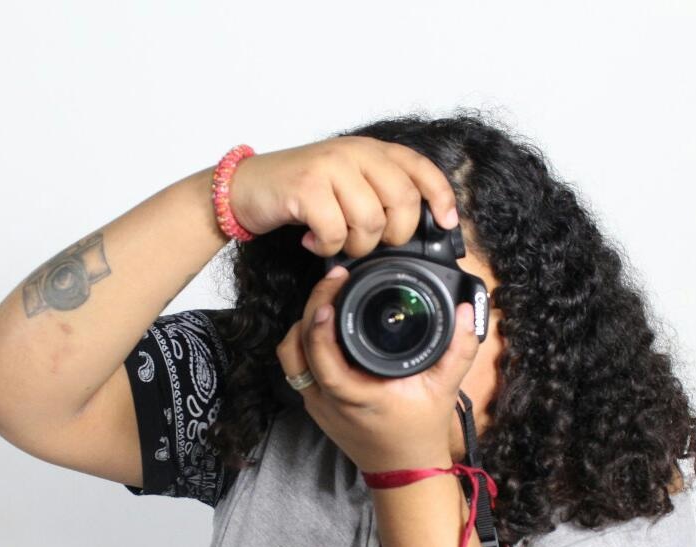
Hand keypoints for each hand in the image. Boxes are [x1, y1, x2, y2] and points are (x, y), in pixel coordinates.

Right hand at [228, 136, 459, 257]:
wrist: (247, 188)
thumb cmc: (299, 194)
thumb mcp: (345, 186)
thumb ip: (378, 196)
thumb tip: (414, 231)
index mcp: (370, 152)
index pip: (419, 168)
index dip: (440, 197)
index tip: (448, 224)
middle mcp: (355, 152)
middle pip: (402, 200)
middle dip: (394, 234)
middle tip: (372, 243)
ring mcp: (330, 166)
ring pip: (370, 220)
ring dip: (356, 246)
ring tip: (336, 242)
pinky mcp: (307, 187)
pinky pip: (335, 231)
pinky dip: (326, 247)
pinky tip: (311, 240)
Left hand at [275, 265, 479, 473]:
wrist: (404, 469)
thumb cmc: (420, 432)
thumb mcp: (444, 389)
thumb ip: (458, 349)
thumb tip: (465, 313)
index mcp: (356, 396)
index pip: (323, 360)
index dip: (319, 328)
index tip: (330, 298)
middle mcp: (329, 401)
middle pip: (297, 351)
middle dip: (309, 310)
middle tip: (332, 283)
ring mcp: (317, 404)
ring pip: (290, 359)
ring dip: (302, 327)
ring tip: (327, 301)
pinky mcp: (315, 405)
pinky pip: (297, 368)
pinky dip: (304, 343)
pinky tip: (324, 326)